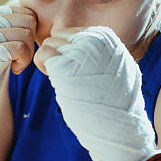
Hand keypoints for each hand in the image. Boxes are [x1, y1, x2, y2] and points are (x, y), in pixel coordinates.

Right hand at [0, 3, 34, 160]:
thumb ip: (7, 27)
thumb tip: (33, 17)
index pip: (26, 11)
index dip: (29, 31)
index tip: (19, 48)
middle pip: (29, 20)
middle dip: (31, 41)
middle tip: (19, 59)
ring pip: (27, 34)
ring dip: (28, 54)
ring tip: (15, 65)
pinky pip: (21, 48)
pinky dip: (23, 62)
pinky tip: (14, 70)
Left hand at [38, 27, 157, 160]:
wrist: (119, 126)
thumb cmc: (117, 102)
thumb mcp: (119, 65)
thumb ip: (101, 50)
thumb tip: (83, 42)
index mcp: (106, 36)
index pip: (72, 33)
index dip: (69, 52)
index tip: (78, 70)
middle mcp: (92, 38)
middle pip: (58, 37)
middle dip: (58, 57)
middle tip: (69, 78)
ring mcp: (78, 50)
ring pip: (47, 45)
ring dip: (50, 64)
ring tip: (65, 82)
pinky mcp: (63, 65)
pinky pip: (41, 56)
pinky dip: (43, 68)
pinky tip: (57, 82)